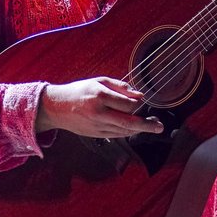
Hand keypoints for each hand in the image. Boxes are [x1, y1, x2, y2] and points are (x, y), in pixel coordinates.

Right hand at [36, 77, 163, 136]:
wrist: (56, 107)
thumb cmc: (80, 90)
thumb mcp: (100, 81)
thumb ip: (121, 87)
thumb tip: (140, 95)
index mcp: (100, 97)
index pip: (128, 104)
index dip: (139, 104)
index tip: (144, 102)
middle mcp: (99, 113)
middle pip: (128, 122)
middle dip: (147, 125)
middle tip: (160, 127)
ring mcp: (96, 126)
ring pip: (123, 131)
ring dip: (138, 129)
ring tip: (151, 126)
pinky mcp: (95, 135)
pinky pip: (116, 135)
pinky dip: (127, 132)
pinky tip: (134, 128)